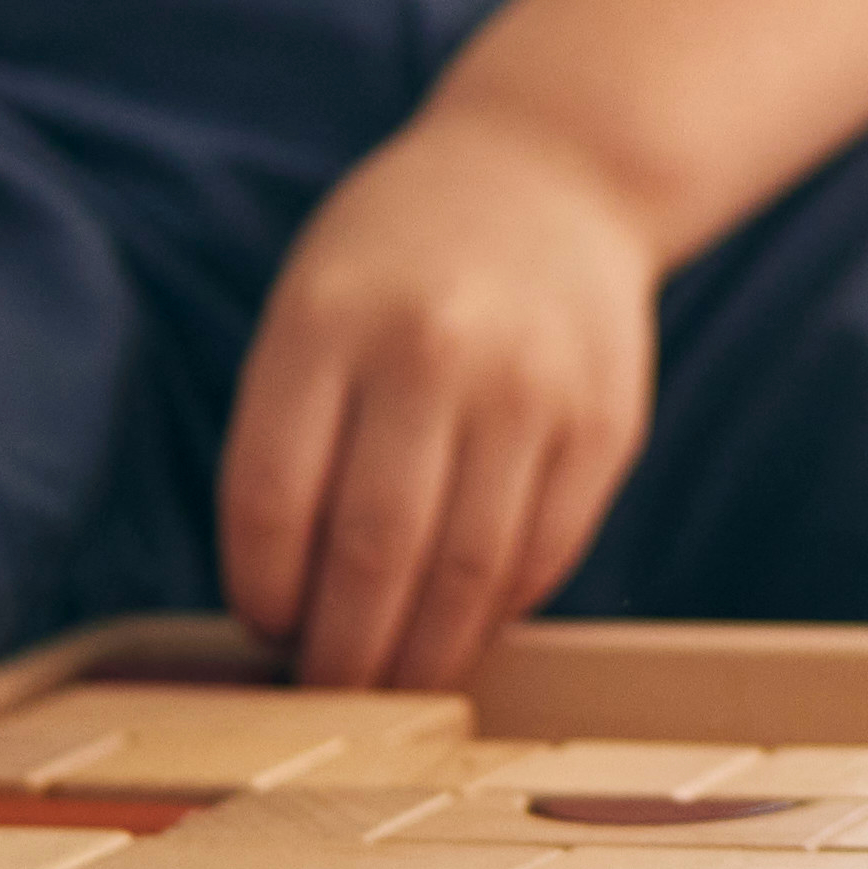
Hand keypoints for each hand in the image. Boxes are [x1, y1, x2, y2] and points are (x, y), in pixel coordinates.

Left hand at [222, 102, 664, 692]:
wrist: (554, 172)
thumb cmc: (402, 260)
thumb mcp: (314, 301)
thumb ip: (291, 433)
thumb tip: (285, 607)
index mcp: (327, 317)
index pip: (272, 498)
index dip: (263, 592)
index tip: (266, 630)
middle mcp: (430, 348)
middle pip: (370, 550)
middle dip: (341, 653)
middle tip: (328, 696)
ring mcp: (528, 385)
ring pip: (465, 572)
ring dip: (422, 655)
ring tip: (395, 687)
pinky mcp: (604, 422)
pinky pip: (543, 554)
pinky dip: (497, 609)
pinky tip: (467, 623)